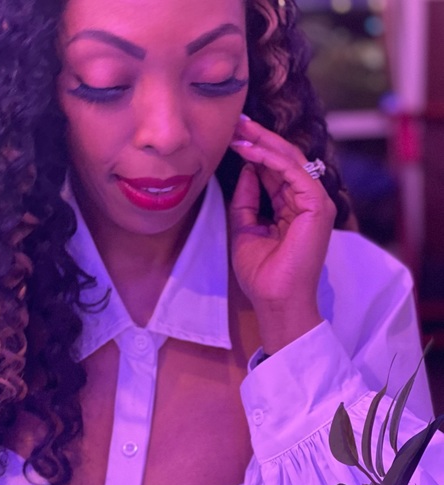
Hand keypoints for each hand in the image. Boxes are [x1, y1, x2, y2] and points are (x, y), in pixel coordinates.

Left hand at [229, 115, 335, 353]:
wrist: (274, 298)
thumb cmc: (261, 272)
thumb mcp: (245, 228)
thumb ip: (247, 199)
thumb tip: (246, 170)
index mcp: (291, 207)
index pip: (273, 171)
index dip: (254, 152)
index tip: (231, 137)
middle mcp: (305, 201)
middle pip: (282, 160)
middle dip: (258, 139)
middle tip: (235, 122)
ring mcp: (314, 202)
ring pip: (290, 159)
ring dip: (263, 142)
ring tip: (238, 129)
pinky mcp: (316, 205)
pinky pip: (292, 171)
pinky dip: (270, 158)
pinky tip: (249, 149)